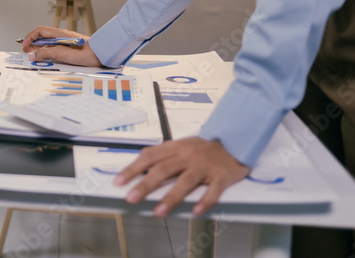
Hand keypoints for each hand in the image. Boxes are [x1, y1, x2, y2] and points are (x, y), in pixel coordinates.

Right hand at [20, 25, 103, 66]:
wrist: (103, 54)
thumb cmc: (87, 53)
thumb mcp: (63, 54)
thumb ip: (47, 54)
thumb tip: (33, 56)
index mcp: (60, 34)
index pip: (40, 31)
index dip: (30, 38)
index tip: (24, 46)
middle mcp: (62, 36)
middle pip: (43, 37)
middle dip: (33, 43)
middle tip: (26, 51)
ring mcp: (66, 41)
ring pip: (49, 43)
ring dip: (40, 49)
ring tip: (34, 56)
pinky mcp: (70, 48)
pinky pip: (55, 48)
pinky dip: (48, 52)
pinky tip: (47, 59)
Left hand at [115, 137, 250, 216]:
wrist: (235, 142)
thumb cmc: (203, 148)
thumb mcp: (181, 146)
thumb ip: (163, 156)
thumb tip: (139, 170)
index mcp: (175, 147)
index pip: (149, 156)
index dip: (133, 169)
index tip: (119, 182)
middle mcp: (187, 155)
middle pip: (164, 170)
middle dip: (145, 185)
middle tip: (131, 198)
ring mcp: (204, 166)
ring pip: (185, 182)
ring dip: (171, 198)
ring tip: (158, 212)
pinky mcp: (221, 176)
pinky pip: (213, 191)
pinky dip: (204, 201)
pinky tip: (195, 211)